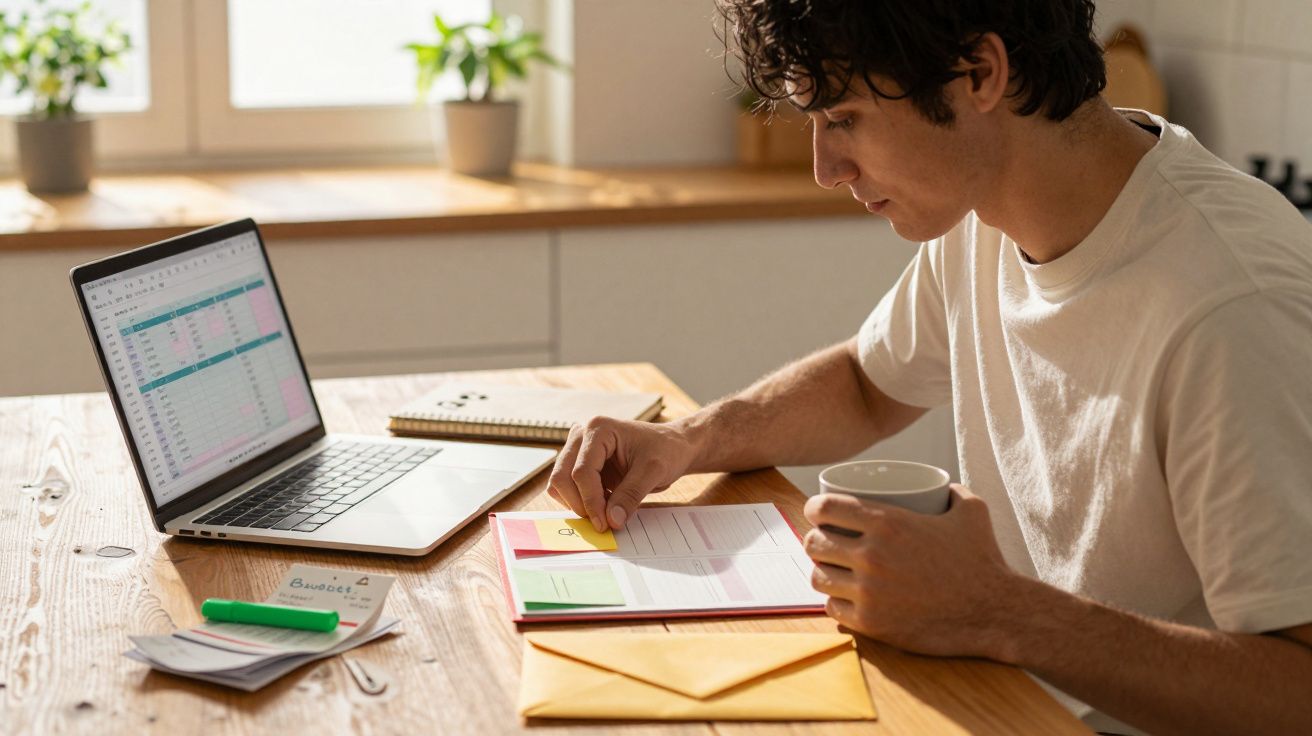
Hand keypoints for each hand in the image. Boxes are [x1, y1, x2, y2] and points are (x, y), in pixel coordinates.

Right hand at [547, 417, 695, 531]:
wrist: (673, 447)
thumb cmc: (666, 450)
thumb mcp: (653, 472)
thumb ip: (631, 495)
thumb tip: (611, 521)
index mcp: (598, 429)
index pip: (582, 471)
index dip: (591, 501)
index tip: (605, 524)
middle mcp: (582, 436)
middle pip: (562, 477)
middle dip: (580, 504)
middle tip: (603, 523)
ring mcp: (578, 449)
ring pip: (559, 484)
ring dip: (578, 504)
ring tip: (605, 512)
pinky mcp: (580, 464)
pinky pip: (567, 488)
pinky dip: (580, 502)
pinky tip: (604, 503)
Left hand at [802, 484, 1020, 658]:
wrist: (995, 612)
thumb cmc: (984, 560)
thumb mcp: (971, 511)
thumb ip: (952, 491)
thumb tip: (942, 484)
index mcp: (887, 522)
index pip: (825, 509)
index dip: (814, 509)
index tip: (817, 513)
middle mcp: (871, 555)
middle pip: (814, 543)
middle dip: (816, 540)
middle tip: (826, 543)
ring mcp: (869, 592)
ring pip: (819, 577)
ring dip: (822, 572)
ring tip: (831, 570)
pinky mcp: (872, 624)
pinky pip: (833, 610)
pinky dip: (836, 603)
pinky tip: (843, 598)